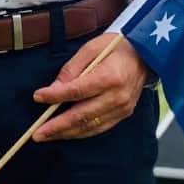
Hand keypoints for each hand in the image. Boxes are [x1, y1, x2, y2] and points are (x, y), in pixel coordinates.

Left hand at [31, 34, 147, 141]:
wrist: (146, 54)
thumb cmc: (117, 47)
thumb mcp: (91, 48)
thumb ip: (71, 69)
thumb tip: (53, 89)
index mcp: (110, 77)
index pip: (77, 91)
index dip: (55, 96)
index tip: (38, 97)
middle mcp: (118, 96)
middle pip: (82, 115)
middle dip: (57, 126)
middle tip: (37, 133)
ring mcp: (122, 108)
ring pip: (89, 126)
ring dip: (66, 133)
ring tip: (46, 136)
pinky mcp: (123, 114)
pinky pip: (99, 127)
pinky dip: (81, 132)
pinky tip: (66, 133)